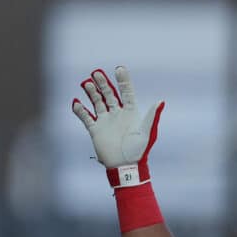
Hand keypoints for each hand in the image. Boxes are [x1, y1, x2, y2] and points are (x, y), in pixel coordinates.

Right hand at [72, 66, 164, 187]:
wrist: (125, 167)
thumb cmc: (138, 151)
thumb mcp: (147, 132)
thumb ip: (152, 116)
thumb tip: (161, 101)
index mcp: (131, 112)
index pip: (126, 92)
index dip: (123, 80)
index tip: (119, 69)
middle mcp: (117, 114)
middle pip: (109, 94)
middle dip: (103, 83)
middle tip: (96, 73)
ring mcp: (106, 121)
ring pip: (97, 102)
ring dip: (91, 93)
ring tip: (86, 83)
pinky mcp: (96, 130)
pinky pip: (86, 117)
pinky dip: (80, 110)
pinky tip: (76, 102)